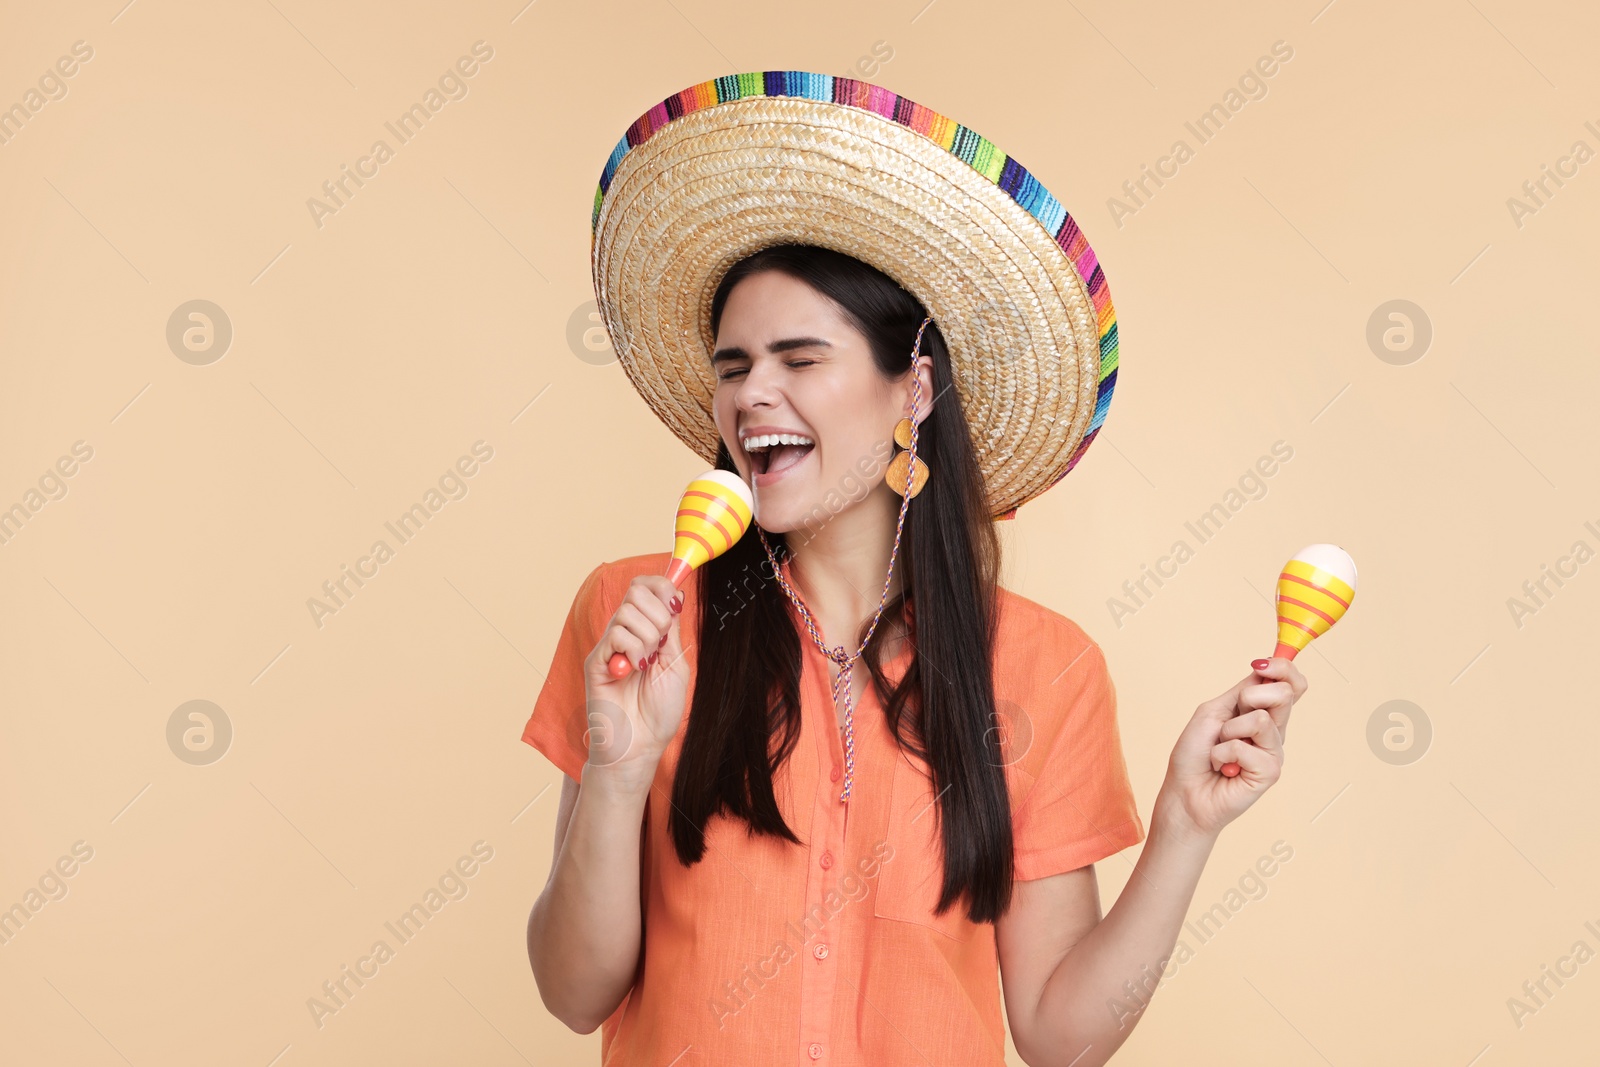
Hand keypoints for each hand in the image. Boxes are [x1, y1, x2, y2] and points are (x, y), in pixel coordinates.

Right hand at [581, 575, 690, 786]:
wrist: (641, 745)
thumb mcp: (675, 663)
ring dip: (646, 637)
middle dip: (658, 613)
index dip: (661, 586)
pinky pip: (615, 634)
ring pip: (627, 611)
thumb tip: (675, 593)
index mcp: (646, 632)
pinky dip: (633, 650)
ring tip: (645, 665)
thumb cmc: (659, 712)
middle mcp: (625, 634)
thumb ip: (671, 630)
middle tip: (660, 644)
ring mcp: (609, 646)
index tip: (675, 606)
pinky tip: (633, 671)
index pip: (646, 587)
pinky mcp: (596, 661)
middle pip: (636, 590)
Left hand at [1154, 657, 1307, 842]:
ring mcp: (1274, 751)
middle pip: (1286, 693)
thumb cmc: (1195, 753)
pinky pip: (1246, 747)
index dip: (1283, 667)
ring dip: (1228, 731)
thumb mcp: (1214, 711)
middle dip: (1251, 697)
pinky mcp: (1270, 772)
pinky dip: (1223, 754)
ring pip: (1262, 719)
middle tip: (1228, 720)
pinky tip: (1224, 768)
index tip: (1262, 664)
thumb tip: (1267, 667)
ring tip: (1220, 750)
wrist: (1184, 792)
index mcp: (1262, 712)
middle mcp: (1274, 730)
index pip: (1291, 683)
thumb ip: (1243, 691)